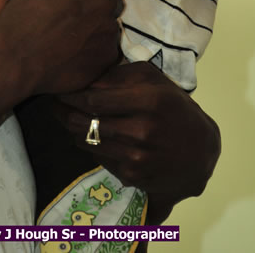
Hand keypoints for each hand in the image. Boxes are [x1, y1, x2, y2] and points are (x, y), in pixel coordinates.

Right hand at [0, 0, 125, 96]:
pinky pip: (108, 52)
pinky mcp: (108, 57)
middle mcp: (102, 3)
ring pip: (110, 29)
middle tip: (81, 21)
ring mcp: (108, 32)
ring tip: (74, 44)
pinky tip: (77, 59)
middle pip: (113, 3)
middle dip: (101, 9)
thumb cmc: (20, 22)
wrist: (15, 59)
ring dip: (98, 33)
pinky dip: (97, 54)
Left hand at [54, 62, 220, 223]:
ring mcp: (137, 158)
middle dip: (63, 113)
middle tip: (54, 105)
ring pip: (87, 143)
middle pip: (84, 123)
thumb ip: (118, 76)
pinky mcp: (133, 177)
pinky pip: (99, 159)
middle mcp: (141, 131)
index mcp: (147, 101)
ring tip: (69, 118)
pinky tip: (95, 137)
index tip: (58, 90)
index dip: (69, 95)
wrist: (201, 151)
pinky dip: (92, 147)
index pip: (92, 99)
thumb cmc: (172, 106)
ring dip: (74, 131)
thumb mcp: (152, 80)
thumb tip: (85, 79)